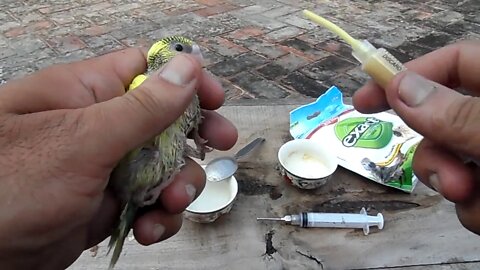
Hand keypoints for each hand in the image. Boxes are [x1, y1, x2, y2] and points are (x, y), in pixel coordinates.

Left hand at [0, 49, 236, 268]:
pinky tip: (148, 229)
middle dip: (194, 135)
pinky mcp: (107, 204)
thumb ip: (141, 107)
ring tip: (171, 203)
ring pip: (163, 166)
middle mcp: (99, 127)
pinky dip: (159, 216)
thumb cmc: (8, 187)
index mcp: (86, 94)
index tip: (215, 99)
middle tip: (221, 145)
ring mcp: (106, 168)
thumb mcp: (82, 141)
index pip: (146, 69)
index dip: (185, 78)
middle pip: (165, 119)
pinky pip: (149, 202)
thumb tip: (188, 66)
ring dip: (179, 185)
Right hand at [353, 40, 479, 234]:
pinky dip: (476, 209)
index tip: (364, 100)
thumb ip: (457, 114)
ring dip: (457, 190)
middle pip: (443, 122)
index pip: (454, 62)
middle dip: (436, 157)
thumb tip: (400, 87)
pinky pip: (469, 195)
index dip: (408, 74)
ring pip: (451, 164)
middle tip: (454, 183)